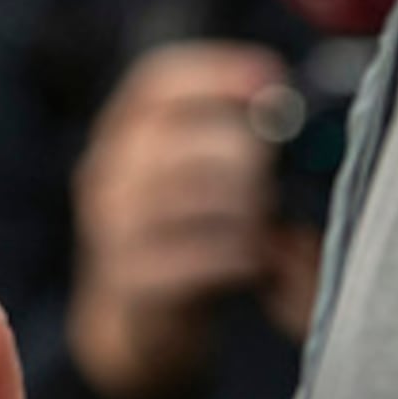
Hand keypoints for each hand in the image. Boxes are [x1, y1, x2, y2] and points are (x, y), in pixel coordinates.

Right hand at [71, 41, 291, 398]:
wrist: (140, 326)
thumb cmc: (192, 236)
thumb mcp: (204, 178)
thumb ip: (239, 139)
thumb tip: (290, 105)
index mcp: (123, 132)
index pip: (159, 81)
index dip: (218, 72)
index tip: (274, 80)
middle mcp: (107, 172)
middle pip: (185, 137)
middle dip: (247, 156)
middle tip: (272, 184)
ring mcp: (111, 228)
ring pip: (198, 198)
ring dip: (249, 212)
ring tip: (263, 229)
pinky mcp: (131, 280)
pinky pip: (203, 257)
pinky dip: (243, 258)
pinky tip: (255, 264)